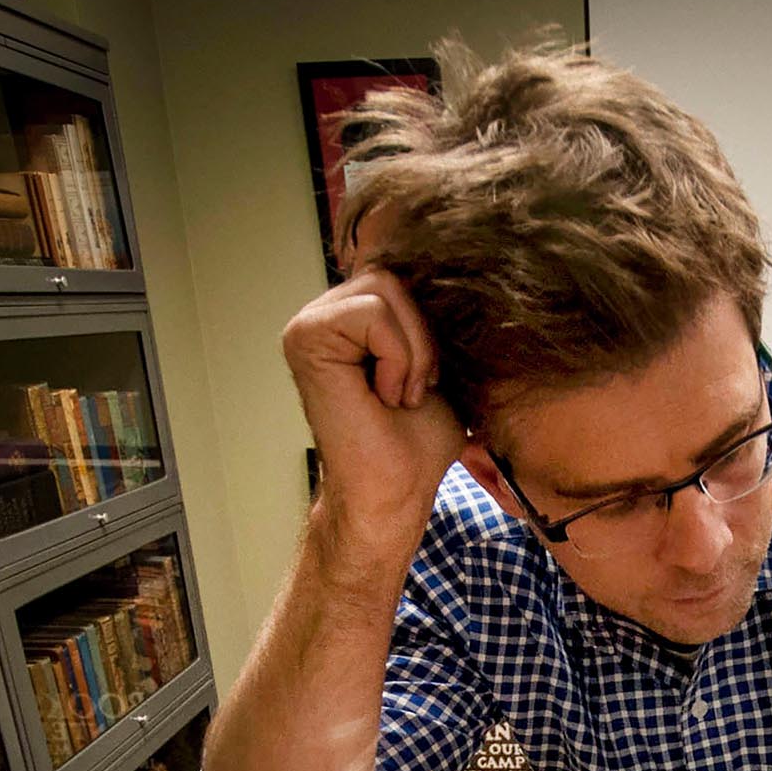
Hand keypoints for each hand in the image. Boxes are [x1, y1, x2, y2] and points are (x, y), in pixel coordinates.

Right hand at [281, 268, 465, 562]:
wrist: (394, 493)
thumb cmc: (416, 446)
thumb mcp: (439, 370)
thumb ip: (435, 324)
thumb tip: (466, 282)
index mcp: (353, 319)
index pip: (406, 279)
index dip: (430, 329)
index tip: (426, 385)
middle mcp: (324, 314)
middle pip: (396, 277)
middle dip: (423, 338)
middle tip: (415, 393)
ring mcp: (309, 323)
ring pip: (386, 288)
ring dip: (413, 351)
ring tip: (400, 396)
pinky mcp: (305, 336)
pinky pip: (373, 314)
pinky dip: (397, 360)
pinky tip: (385, 398)